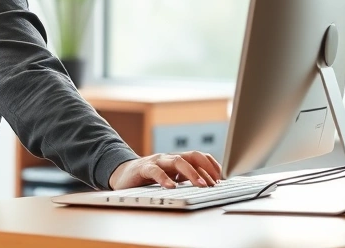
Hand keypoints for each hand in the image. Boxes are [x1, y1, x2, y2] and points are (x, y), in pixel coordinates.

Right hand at [107, 151, 222, 189]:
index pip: (199, 157)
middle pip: (192, 156)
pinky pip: (155, 171)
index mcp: (177, 160)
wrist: (121, 175)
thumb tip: (208, 184)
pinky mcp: (143, 168)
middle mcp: (169, 158)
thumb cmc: (148, 178)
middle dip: (206, 168)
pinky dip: (165, 178)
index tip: (223, 178)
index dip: (212, 166)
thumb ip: (185, 178)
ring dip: (191, 173)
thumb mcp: (170, 177)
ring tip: (201, 185)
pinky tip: (171, 187)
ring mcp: (157, 161)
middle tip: (215, 183)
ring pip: (177, 161)